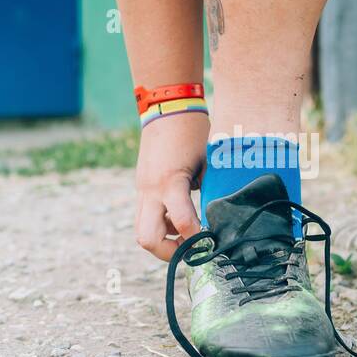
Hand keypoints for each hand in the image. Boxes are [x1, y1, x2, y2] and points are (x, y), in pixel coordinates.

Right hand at [134, 111, 208, 260]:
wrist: (166, 105)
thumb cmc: (192, 130)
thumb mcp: (207, 161)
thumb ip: (208, 190)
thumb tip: (215, 217)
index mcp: (171, 181)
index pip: (183, 222)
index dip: (198, 239)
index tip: (213, 242)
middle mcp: (151, 190)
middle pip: (147, 238)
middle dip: (169, 252)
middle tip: (192, 250)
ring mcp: (143, 189)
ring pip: (142, 231)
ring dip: (164, 240)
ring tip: (187, 233)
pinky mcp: (142, 187)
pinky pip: (145, 217)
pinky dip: (161, 225)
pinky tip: (180, 216)